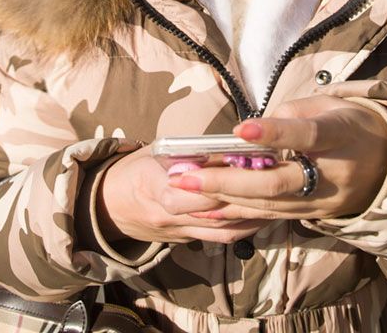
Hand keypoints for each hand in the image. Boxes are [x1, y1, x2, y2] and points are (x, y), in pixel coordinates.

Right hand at [96, 146, 266, 244]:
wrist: (107, 207)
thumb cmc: (134, 170)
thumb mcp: (154, 153)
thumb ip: (186, 152)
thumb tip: (226, 147)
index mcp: (154, 184)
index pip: (195, 186)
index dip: (225, 178)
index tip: (251, 164)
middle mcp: (166, 214)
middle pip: (215, 210)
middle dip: (246, 197)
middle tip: (275, 182)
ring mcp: (176, 232)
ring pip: (221, 230)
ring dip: (251, 218)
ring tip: (279, 202)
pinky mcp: (185, 241)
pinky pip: (218, 238)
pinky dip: (242, 228)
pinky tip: (262, 215)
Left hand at [168, 96, 386, 220]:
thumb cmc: (349, 123)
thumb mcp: (327, 105)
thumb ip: (289, 115)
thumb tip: (247, 135)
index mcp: (340, 135)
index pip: (305, 135)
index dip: (274, 134)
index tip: (240, 131)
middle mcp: (332, 174)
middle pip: (277, 183)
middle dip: (227, 181)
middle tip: (185, 177)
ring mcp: (323, 202)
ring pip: (268, 207)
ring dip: (223, 200)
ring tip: (184, 192)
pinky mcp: (313, 218)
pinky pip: (270, 218)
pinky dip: (236, 213)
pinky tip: (206, 209)